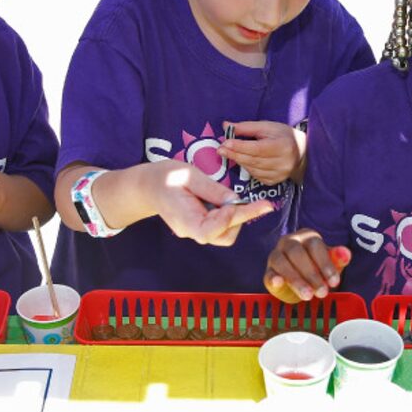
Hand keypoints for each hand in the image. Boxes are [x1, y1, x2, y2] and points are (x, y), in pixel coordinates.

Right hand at [145, 160, 273, 245]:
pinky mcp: (201, 226)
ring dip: (237, 218)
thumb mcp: (189, 176)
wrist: (147, 185)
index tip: (234, 202)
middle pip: (224, 235)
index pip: (210, 231)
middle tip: (263, 204)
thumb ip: (212, 190)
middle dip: (242, 218)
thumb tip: (236, 199)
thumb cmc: (165, 177)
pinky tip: (229, 202)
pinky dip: (230, 216)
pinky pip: (221, 227)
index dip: (226, 219)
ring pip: (226, 234)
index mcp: (185, 221)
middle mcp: (192, 231)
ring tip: (237, 199)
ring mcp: (196, 231)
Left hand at [220, 121, 305, 184]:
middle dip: (235, 154)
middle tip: (220, 149)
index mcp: (283, 146)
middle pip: (253, 160)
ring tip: (229, 153)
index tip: (225, 143)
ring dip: (239, 161)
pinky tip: (243, 161)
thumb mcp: (267, 126)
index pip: (257, 148)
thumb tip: (226, 126)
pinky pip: (256, 176)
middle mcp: (283, 163)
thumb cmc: (283, 136)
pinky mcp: (275, 182)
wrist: (302, 153)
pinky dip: (247, 168)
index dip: (240, 146)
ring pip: (253, 169)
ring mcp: (280, 175)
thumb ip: (246, 127)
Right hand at [264, 230, 351, 301]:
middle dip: (311, 274)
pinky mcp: (269, 271)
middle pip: (297, 253)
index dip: (325, 264)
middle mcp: (289, 242)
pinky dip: (273, 278)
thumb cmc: (318, 267)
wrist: (302, 280)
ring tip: (308, 296)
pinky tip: (278, 283)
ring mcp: (276, 255)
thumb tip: (346, 253)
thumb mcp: (331, 263)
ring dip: (295, 279)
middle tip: (322, 293)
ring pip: (282, 263)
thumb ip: (339, 258)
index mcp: (307, 237)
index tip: (334, 282)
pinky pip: (268, 273)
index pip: (315, 246)